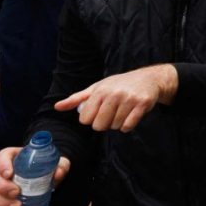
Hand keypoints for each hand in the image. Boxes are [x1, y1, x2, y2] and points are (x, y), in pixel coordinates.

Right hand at [0, 147, 70, 205]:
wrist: (45, 179)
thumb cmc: (47, 168)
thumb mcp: (57, 164)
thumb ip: (61, 166)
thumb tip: (58, 173)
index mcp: (15, 156)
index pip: (3, 155)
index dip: (2, 164)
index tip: (9, 174)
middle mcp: (2, 169)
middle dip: (2, 186)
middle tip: (16, 193)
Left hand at [53, 63, 177, 132]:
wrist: (149, 78)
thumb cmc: (119, 84)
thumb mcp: (97, 88)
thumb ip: (77, 99)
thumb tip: (56, 107)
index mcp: (100, 91)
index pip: (85, 119)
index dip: (91, 119)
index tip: (99, 112)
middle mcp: (113, 94)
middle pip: (99, 126)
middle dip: (104, 123)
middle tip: (111, 113)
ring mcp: (129, 99)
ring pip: (115, 126)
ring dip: (118, 123)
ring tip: (123, 111)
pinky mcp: (142, 104)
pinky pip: (128, 126)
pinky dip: (128, 125)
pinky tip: (131, 115)